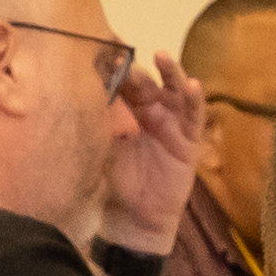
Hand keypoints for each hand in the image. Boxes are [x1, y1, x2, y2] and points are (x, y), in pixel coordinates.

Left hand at [97, 50, 206, 252]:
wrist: (132, 219)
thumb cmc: (114, 183)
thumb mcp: (102, 148)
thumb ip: (99, 122)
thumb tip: (80, 92)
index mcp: (128, 112)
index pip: (124, 84)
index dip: (116, 71)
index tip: (102, 59)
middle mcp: (152, 112)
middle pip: (147, 83)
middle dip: (137, 70)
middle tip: (125, 60)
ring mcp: (173, 124)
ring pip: (174, 91)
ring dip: (170, 72)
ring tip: (162, 56)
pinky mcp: (189, 141)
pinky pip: (195, 116)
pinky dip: (194, 99)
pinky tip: (192, 84)